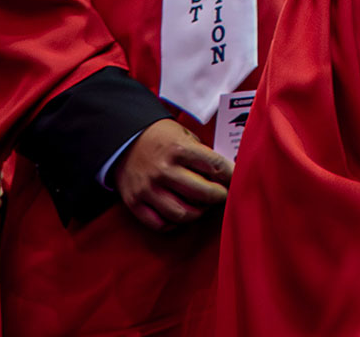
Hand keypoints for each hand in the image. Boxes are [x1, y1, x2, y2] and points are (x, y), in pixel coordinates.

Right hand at [113, 119, 232, 231]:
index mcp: (179, 149)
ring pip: (182, 213)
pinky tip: (181, 214)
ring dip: (198, 213)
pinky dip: (174, 223)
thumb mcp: (184, 134)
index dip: (230, 175)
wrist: (123, 140)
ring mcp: (148, 189)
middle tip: (222, 194)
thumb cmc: (160, 137)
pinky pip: (159, 224)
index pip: (215, 166)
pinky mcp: (135, 203)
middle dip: (219, 196)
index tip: (236, 178)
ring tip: (202, 205)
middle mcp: (164, 171)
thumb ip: (202, 153)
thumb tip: (224, 172)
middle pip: (202, 193)